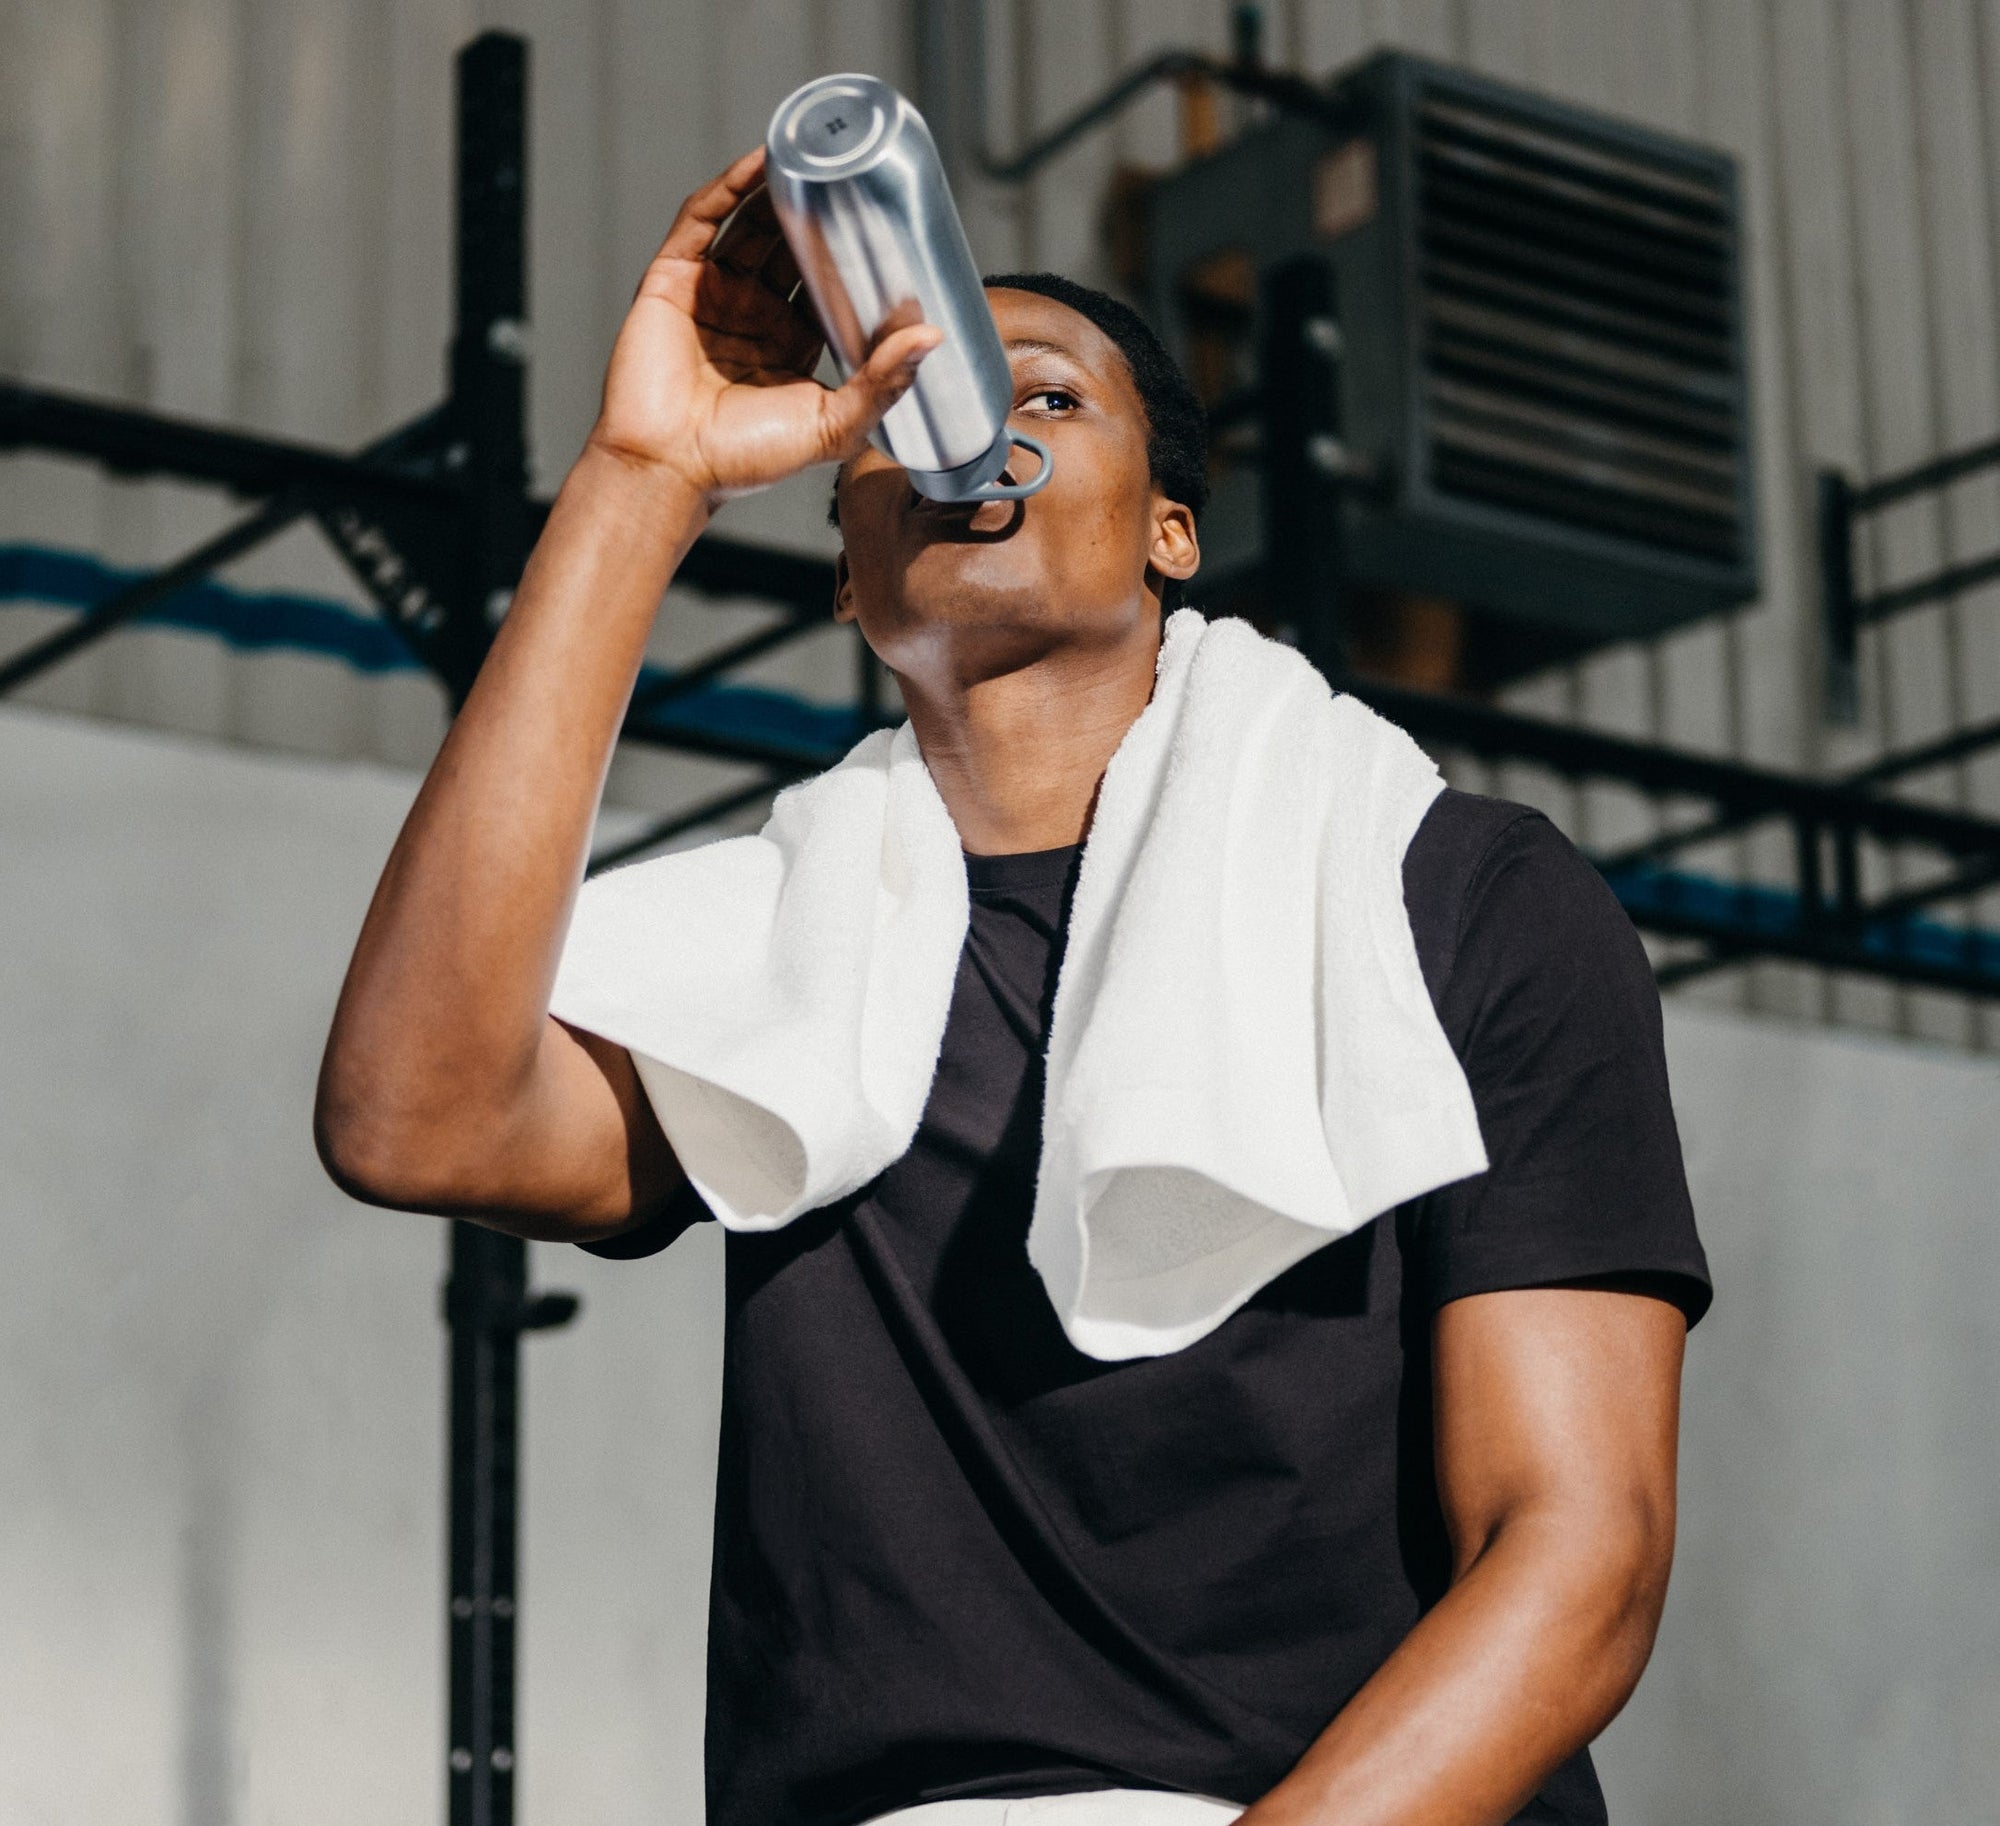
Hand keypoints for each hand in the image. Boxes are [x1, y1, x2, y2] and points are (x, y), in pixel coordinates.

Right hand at [589, 147, 941, 505]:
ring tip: (810, 154)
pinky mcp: (672, 281)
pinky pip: (701, 221)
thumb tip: (932, 335)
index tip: (883, 222)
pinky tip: (760, 163)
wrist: (670, 469)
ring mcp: (709, 294)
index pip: (825, 282)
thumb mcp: (833, 425)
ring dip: (776, 188)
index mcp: (788, 343)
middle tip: (850, 174)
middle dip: (816, 209)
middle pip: (787, 244)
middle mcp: (749, 313)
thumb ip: (883, 384)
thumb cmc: (744, 461)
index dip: (849, 251)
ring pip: (747, 224)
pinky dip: (729, 188)